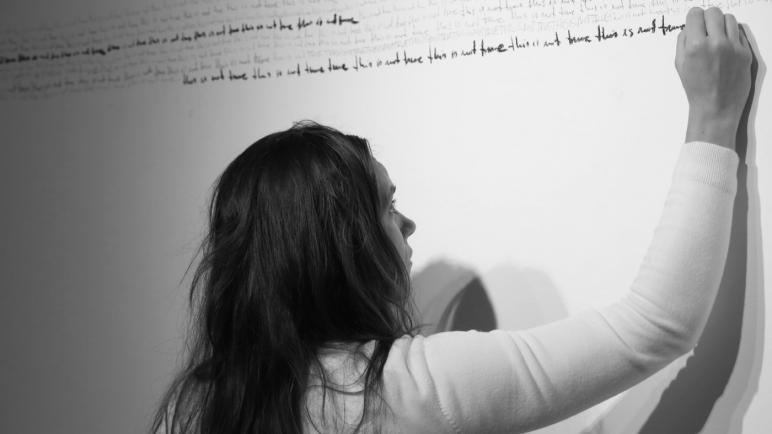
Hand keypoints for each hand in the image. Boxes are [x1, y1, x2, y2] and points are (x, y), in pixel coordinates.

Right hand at [676, 7, 752, 148]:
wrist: (716, 108)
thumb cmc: (696, 89)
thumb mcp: (680, 65)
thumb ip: (683, 42)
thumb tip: (689, 27)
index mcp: (696, 46)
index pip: (696, 14)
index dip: (693, 18)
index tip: (694, 23)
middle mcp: (716, 43)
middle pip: (713, 12)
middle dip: (707, 19)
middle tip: (705, 29)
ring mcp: (733, 47)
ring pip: (729, 18)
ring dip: (721, 24)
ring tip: (717, 37)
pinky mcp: (745, 52)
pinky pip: (739, 33)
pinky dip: (732, 35)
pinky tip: (726, 46)